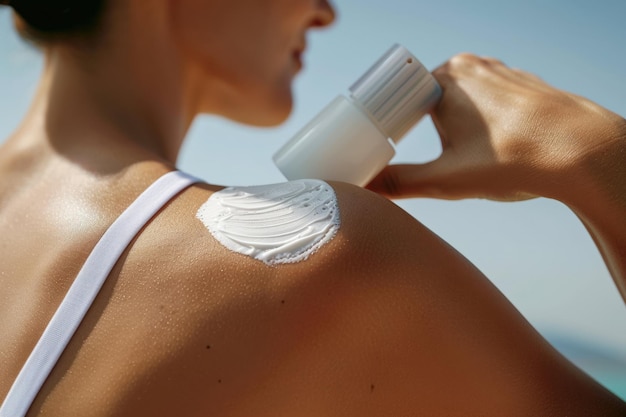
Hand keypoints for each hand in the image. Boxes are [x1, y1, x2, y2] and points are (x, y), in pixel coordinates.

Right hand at [367, 53, 625, 202]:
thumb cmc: (515, 158)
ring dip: (457, 126)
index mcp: (444, 80)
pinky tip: (494, 144)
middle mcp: (471, 68)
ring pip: (461, 100)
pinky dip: (483, 120)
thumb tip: (369, 188)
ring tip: (471, 153)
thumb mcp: (447, 179)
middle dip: (428, 129)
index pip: (401, 99)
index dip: (395, 127)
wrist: (582, 151)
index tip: (396, 149)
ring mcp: (499, 72)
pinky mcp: (521, 84)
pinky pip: (488, 100)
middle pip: (430, 100)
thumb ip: (402, 183)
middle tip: (441, 157)